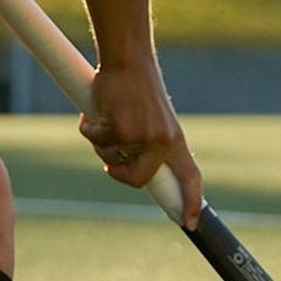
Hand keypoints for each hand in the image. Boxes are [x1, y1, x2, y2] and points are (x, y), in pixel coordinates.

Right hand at [79, 62, 203, 229]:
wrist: (127, 57)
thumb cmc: (135, 87)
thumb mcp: (149, 119)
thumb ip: (145, 145)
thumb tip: (126, 170)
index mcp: (174, 139)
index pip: (191, 176)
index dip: (192, 202)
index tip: (191, 223)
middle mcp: (162, 140)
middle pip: (138, 179)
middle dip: (117, 174)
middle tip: (109, 161)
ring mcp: (142, 135)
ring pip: (111, 159)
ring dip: (99, 143)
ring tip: (104, 118)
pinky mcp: (120, 128)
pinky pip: (96, 140)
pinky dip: (88, 128)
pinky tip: (93, 111)